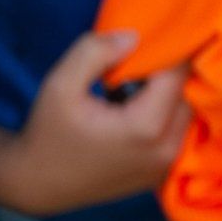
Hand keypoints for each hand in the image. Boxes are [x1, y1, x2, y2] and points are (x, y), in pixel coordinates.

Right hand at [0, 30, 192, 218]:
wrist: (38, 183)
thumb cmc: (47, 132)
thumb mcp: (60, 84)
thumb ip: (94, 52)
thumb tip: (134, 36)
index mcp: (144, 128)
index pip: (175, 75)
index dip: (160, 54)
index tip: (138, 44)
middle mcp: (165, 150)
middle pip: (184, 95)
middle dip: (162, 76)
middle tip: (128, 70)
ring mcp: (165, 166)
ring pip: (183, 114)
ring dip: (162, 97)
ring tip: (126, 92)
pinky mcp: (160, 173)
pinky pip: (175, 133)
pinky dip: (160, 117)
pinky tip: (127, 114)